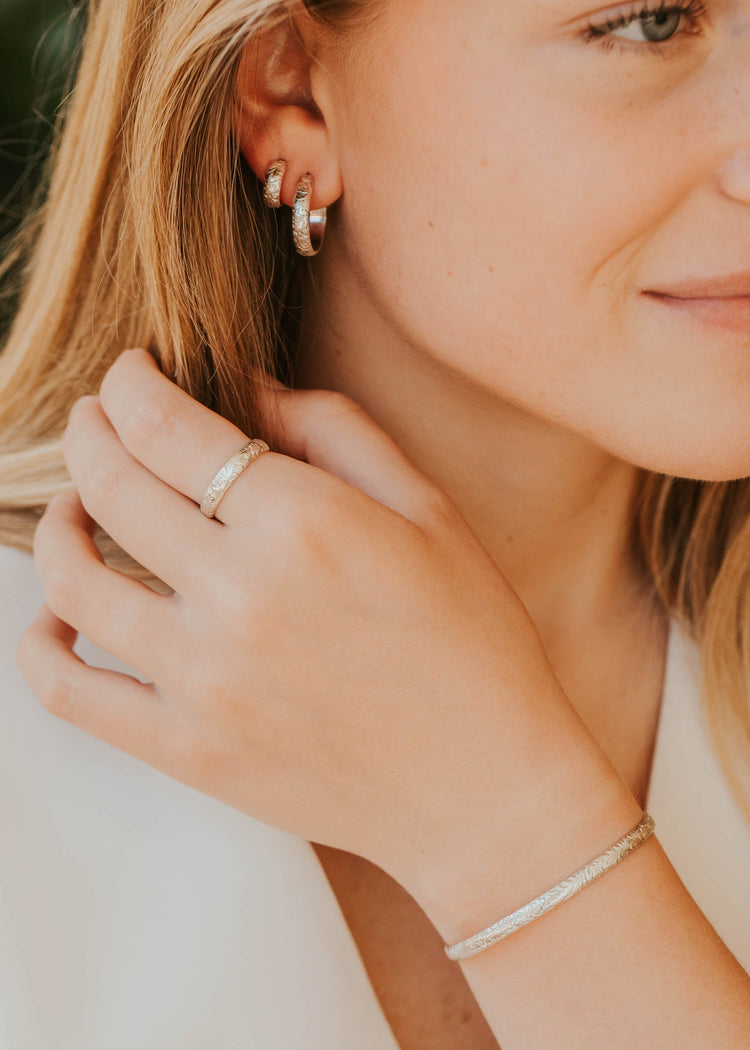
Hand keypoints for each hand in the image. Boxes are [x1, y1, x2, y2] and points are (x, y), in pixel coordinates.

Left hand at [17, 347, 599, 897]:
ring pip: (73, 580)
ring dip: (56, 524)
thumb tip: (249, 387)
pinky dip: (40, 645)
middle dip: (90, 431)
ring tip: (72, 506)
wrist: (483, 789)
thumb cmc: (471, 642)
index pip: (167, 428)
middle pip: (111, 487)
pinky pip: (69, 692)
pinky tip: (54, 618)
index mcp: (303, 524)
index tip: (127, 373)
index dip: (129, 384)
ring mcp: (203, 679)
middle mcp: (239, 595)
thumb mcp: (429, 510)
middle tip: (95, 417)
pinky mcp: (187, 749)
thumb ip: (334, 430)